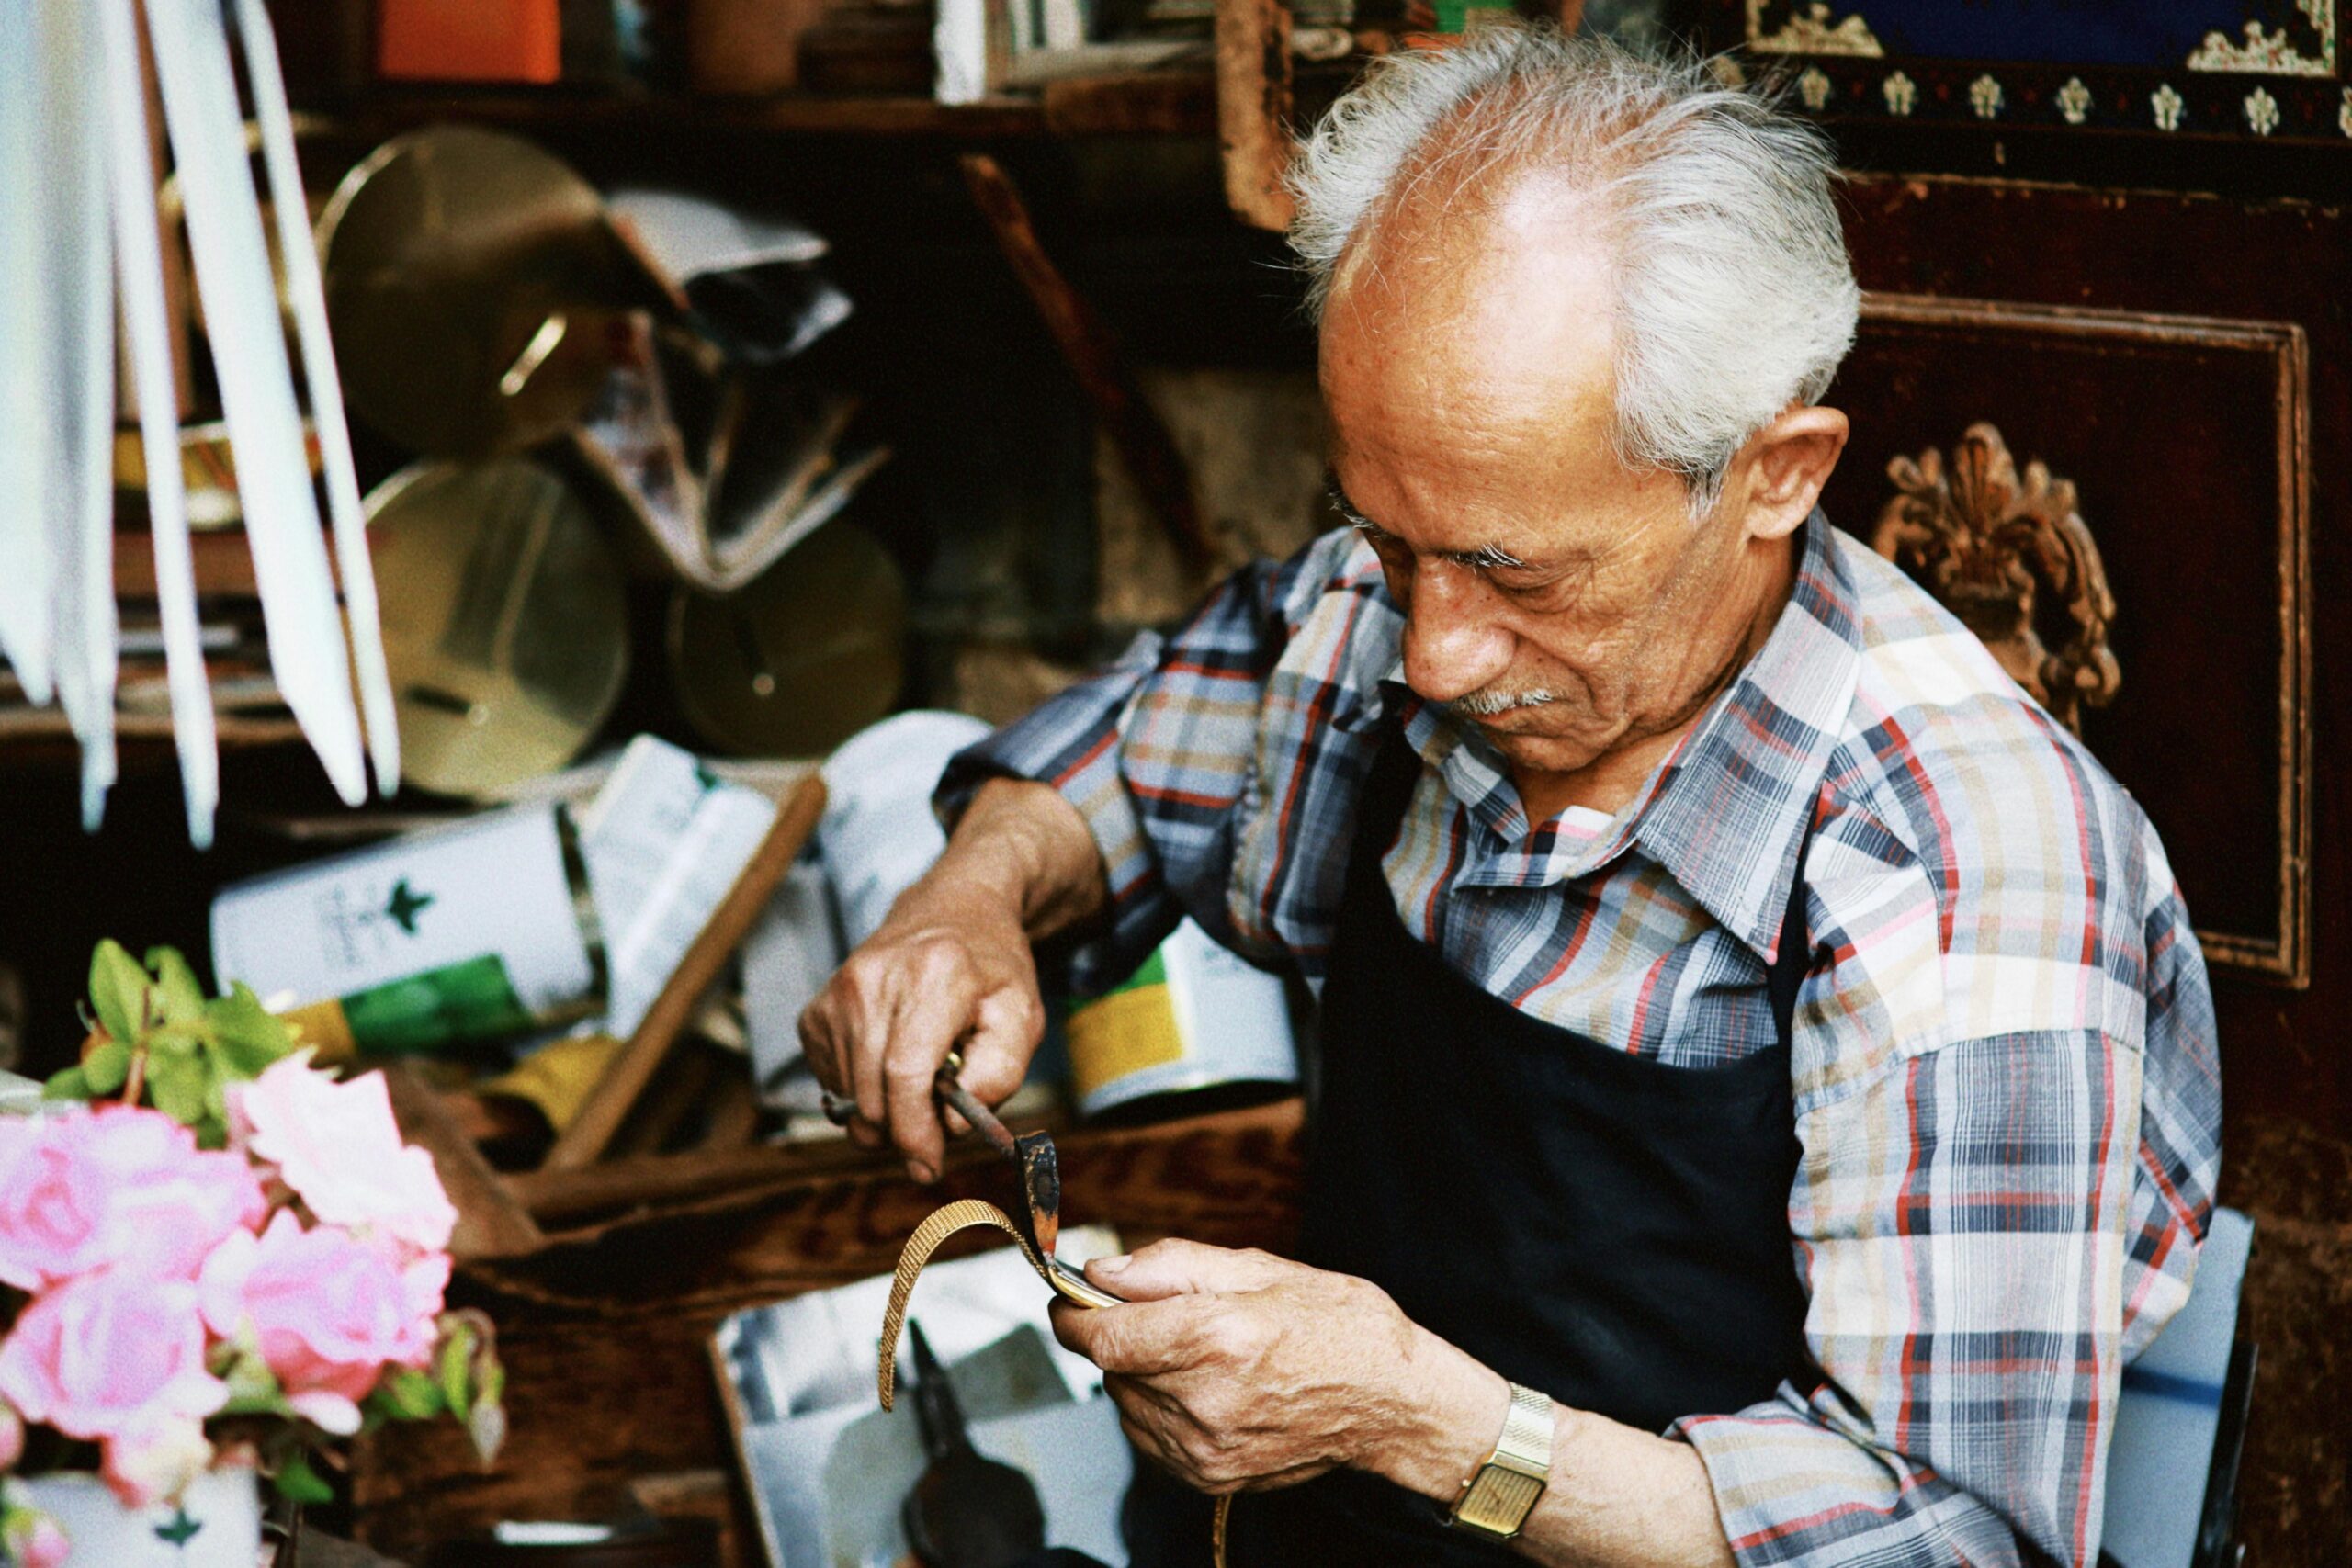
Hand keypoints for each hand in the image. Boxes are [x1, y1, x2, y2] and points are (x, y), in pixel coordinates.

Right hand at [797, 873, 1044, 1182]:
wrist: (952, 910)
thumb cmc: (991, 968)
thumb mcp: (1022, 1015)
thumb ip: (998, 1074)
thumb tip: (950, 1125)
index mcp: (933, 974)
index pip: (905, 1073)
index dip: (915, 1133)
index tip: (930, 1166)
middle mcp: (873, 980)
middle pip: (873, 1096)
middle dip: (906, 1131)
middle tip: (938, 1120)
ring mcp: (837, 994)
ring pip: (850, 1099)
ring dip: (886, 1111)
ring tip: (922, 1077)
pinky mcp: (816, 1011)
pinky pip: (832, 1084)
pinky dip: (864, 1092)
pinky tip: (891, 1062)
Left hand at [1048, 1240, 1488, 1496]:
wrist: (1392, 1401)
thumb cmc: (1337, 1323)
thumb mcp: (1258, 1268)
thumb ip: (1169, 1266)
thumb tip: (1101, 1271)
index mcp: (1214, 1337)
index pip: (1100, 1336)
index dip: (1072, 1313)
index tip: (1072, 1297)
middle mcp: (1202, 1400)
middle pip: (1110, 1366)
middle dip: (1123, 1333)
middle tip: (1170, 1315)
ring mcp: (1204, 1447)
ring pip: (1125, 1401)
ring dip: (1140, 1372)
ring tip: (1200, 1353)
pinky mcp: (1208, 1476)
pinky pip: (1148, 1436)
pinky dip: (1158, 1408)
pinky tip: (1203, 1388)